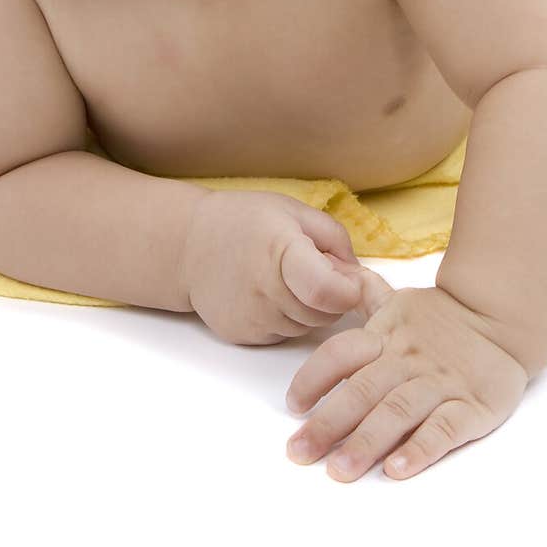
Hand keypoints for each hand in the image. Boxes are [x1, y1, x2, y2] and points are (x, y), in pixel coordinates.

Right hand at [181, 189, 364, 344]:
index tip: (345, 278)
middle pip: (325, 314)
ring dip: (309, 309)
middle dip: (331, 297)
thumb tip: (358, 276)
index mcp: (280, 251)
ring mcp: (251, 317)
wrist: (189, 245)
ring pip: (307, 328)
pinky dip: (286, 319)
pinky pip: (283, 335)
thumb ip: (335, 239)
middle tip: (313, 271)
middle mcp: (264, 289)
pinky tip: (267, 294)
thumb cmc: (244, 222)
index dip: (348, 290)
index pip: (327, 292)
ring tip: (286, 279)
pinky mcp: (242, 336)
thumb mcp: (293, 211)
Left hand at [285, 270, 529, 480]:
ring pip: (398, 412)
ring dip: (366, 442)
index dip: (314, 377)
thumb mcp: (400, 302)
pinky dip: (420, 450)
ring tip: (340, 470)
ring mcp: (440, 384)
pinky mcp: (473, 407)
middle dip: (328, 423)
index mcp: (386, 336)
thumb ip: (363, 296)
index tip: (293, 405)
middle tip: (299, 453)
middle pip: (363, 390)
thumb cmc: (441, 318)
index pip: (343, 353)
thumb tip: (332, 273)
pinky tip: (397, 470)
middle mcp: (407, 361)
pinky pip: (444, 429)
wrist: (503, 319)